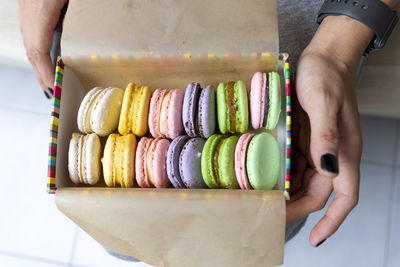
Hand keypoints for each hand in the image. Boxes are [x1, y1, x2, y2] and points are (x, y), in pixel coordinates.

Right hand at [19, 0, 67, 97]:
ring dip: (38, 64)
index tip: (54, 87)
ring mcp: (26, 11)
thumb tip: (75, 37)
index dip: (45, 73)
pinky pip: (31, 34)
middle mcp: (28, 14)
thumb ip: (75, 16)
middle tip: (51, 93)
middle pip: (32, 52)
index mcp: (41, 13)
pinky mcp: (28, 7)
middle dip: (41, 75)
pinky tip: (45, 56)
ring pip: (30, 43)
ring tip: (47, 81)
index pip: (39, 52)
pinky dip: (38, 50)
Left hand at [286, 15, 373, 246]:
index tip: (315, 239)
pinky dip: (284, 174)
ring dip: (289, 193)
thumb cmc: (326, 76)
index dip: (332, 221)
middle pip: (317, 192)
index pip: (344, 196)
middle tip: (272, 216)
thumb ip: (325, 136)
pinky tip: (268, 177)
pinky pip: (295, 164)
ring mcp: (318, 147)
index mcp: (344, 151)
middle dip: (297, 207)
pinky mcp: (305, 138)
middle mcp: (332, 153)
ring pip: (304, 181)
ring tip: (267, 201)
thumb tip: (328, 169)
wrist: (323, 57)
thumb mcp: (323, 103)